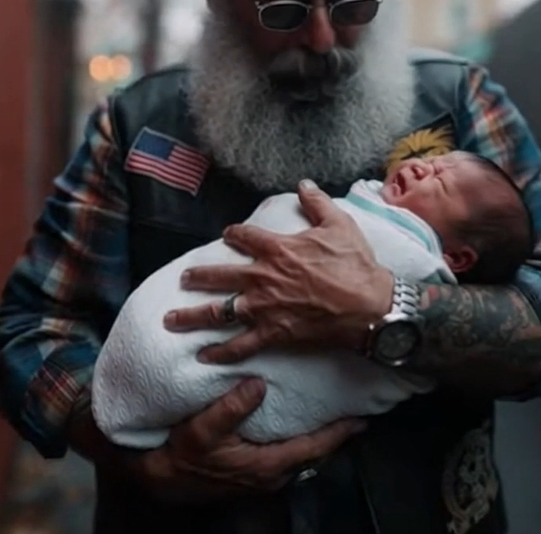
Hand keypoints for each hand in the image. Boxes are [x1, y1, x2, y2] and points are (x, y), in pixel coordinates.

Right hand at [133, 378, 364, 502]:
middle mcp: (271, 473)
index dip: (339, 433)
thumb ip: (231, 409)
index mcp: (267, 465)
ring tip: (333, 412)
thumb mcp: (202, 430)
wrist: (161, 480)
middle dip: (335, 433)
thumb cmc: (182, 457)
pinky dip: (301, 436)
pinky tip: (299, 421)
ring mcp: (263, 473)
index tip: (361, 419)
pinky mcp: (254, 468)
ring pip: (302, 453)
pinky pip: (288, 451)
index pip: (314, 448)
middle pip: (314, 452)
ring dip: (318, 435)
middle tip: (354, 411)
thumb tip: (257, 385)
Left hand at [164, 181, 393, 363]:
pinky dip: (221, 352)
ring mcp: (265, 307)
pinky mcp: (274, 333)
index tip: (227, 235)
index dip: (234, 234)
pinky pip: (241, 345)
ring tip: (172, 319)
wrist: (369, 306)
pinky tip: (203, 356)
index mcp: (278, 249)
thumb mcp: (339, 225)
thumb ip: (317, 203)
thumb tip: (304, 183)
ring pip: (219, 312)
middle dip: (198, 276)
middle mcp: (264, 277)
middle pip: (220, 275)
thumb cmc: (355, 265)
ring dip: (193, 316)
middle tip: (184, 278)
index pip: (245, 236)